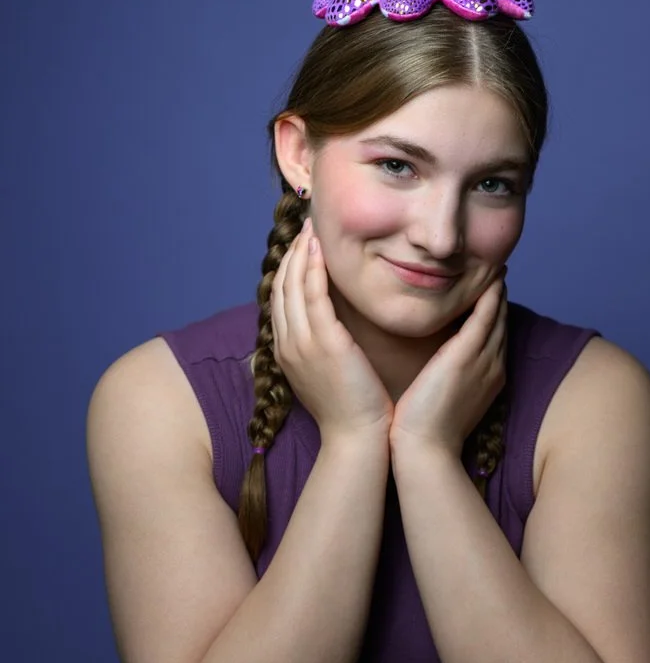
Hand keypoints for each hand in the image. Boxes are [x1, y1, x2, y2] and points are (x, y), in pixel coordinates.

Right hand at [271, 218, 394, 442]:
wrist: (357, 438)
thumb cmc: (351, 408)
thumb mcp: (327, 373)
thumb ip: (321, 346)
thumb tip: (329, 326)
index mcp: (285, 350)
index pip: (280, 298)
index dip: (287, 267)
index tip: (301, 243)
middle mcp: (287, 343)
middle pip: (281, 286)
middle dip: (291, 252)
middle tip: (305, 225)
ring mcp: (302, 343)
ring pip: (292, 286)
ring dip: (300, 252)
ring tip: (311, 227)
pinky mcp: (323, 343)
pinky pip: (312, 296)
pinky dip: (312, 269)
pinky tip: (319, 249)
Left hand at [389, 273, 507, 458]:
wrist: (424, 450)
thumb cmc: (425, 430)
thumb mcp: (442, 398)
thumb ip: (445, 377)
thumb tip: (436, 366)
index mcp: (487, 377)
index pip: (494, 337)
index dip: (494, 314)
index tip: (489, 294)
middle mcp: (492, 366)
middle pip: (501, 323)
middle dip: (500, 298)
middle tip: (497, 273)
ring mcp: (484, 361)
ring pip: (496, 316)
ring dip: (497, 291)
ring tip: (495, 269)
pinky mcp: (467, 356)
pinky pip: (484, 317)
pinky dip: (489, 297)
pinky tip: (490, 280)